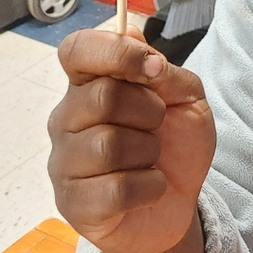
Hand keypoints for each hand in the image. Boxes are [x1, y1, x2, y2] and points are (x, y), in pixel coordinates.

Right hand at [48, 27, 215, 252]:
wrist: (180, 203)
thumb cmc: (176, 144)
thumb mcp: (188, 99)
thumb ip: (165, 70)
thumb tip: (138, 47)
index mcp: (89, 84)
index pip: (76, 50)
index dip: (113, 51)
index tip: (152, 67)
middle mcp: (66, 119)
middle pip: (102, 96)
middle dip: (148, 110)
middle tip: (158, 125)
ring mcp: (64, 163)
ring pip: (107, 144)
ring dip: (149, 151)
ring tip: (151, 159)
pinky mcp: (73, 205)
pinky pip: (115, 189)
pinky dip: (148, 187)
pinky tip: (148, 187)